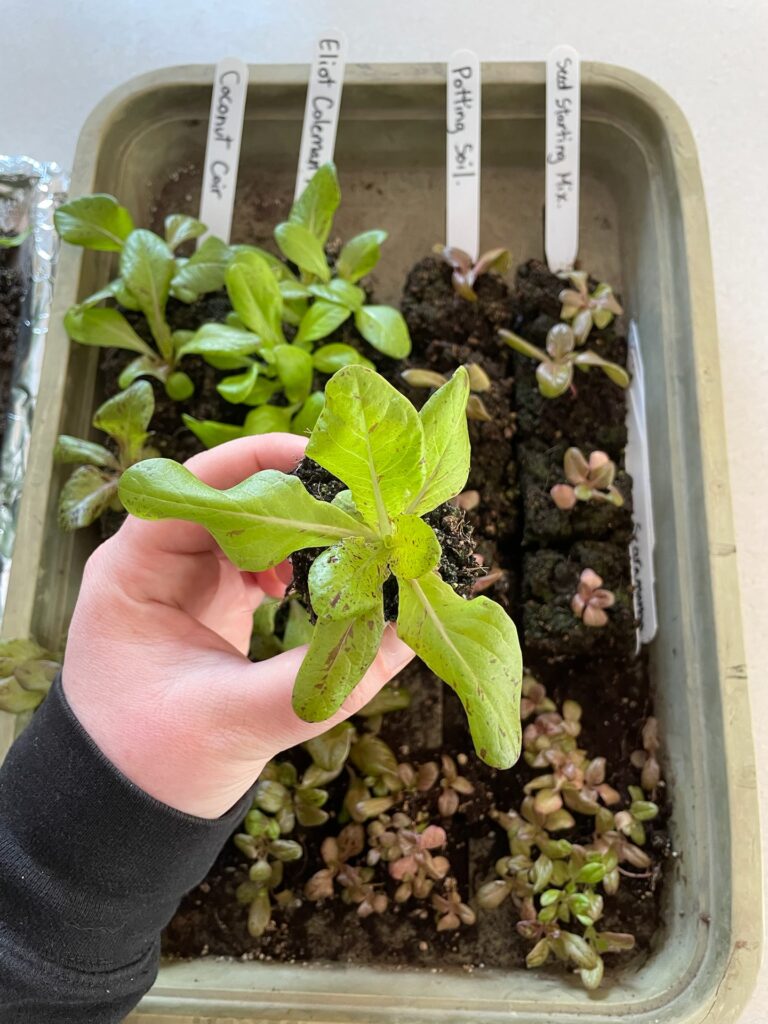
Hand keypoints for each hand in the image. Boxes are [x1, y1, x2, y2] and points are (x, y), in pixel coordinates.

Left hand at [62, 434, 413, 818]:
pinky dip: (301, 563)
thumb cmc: (154, 765)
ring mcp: (187, 577)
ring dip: (306, 531)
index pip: (196, 484)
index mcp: (135, 571)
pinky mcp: (215, 598)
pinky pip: (264, 558)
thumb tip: (408, 632)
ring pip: (254, 523)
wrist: (127, 806)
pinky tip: (327, 585)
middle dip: (301, 497)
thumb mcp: (240, 720)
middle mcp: (158, 560)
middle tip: (364, 508)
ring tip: (355, 547)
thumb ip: (325, 678)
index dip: (261, 461)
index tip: (327, 462)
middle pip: (234, 495)